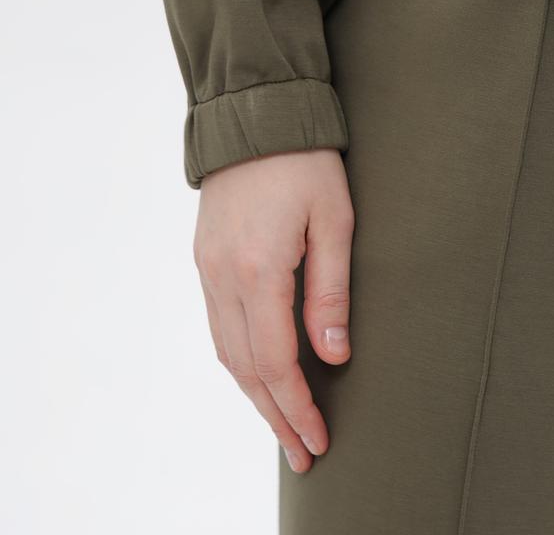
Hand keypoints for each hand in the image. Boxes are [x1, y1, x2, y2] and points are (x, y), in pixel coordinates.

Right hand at [193, 147, 354, 473]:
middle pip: (244, 367)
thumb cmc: (305, 161)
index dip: (297, 407)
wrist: (256, 114)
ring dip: (254, 392)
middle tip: (301, 453)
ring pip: (225, 350)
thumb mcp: (335, 221)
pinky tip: (258, 371)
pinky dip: (239, 358)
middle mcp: (223, 276)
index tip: (318, 441)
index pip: (275, 361)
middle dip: (274, 415)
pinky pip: (217, 323)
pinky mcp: (205, 257)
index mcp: (259, 269)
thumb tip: (333, 354)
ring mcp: (208, 267)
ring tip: (282, 423)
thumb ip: (330, 291)